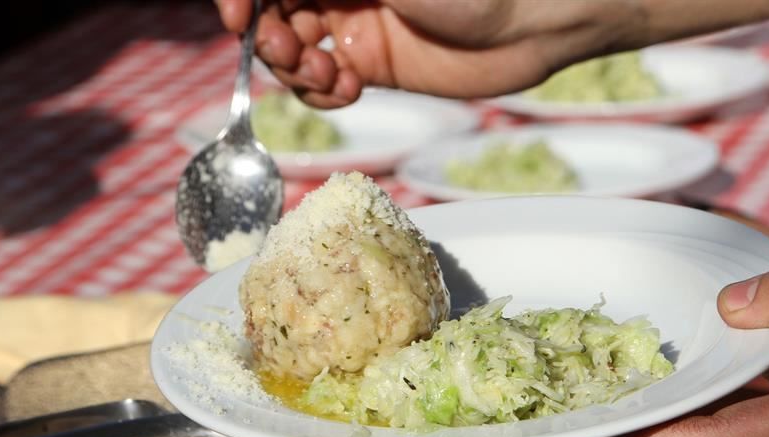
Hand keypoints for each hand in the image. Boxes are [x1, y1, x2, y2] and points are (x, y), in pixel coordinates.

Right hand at [214, 0, 642, 107]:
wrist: (533, 21)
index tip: (236, 16)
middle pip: (271, 11)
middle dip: (268, 34)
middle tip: (295, 51)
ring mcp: (353, 25)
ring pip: (292, 52)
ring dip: (292, 69)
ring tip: (327, 76)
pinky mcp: (372, 66)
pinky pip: (323, 85)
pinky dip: (320, 93)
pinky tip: (343, 90)